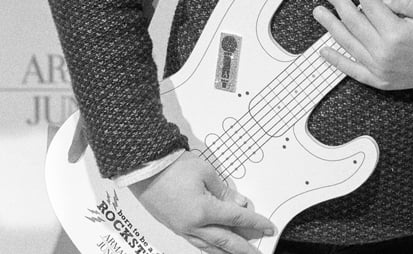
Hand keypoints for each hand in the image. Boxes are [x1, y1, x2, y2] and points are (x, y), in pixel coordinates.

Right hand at [130, 150, 275, 253]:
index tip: (267, 227)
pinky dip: (209, 248)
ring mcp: (182, 228)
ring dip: (227, 252)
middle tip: (258, 252)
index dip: (255, 223)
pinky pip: (196, 242)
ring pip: (210, 246)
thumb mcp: (205, 172)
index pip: (236, 219)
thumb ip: (224, 191)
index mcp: (203, 211)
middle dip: (245, 247)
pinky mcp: (174, 226)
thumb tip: (237, 204)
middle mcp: (193, 225)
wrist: (144, 167)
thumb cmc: (171, 167)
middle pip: (226, 240)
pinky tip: (215, 249)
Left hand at [313, 0, 412, 89]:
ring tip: (319, 12)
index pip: (370, 7)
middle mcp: (385, 52)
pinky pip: (353, 70)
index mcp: (397, 33)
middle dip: (338, 2)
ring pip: (348, 43)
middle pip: (354, 22)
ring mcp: (380, 68)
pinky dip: (337, 61)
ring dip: (331, 26)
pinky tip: (324, 51)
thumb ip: (406, 0)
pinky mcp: (379, 80)